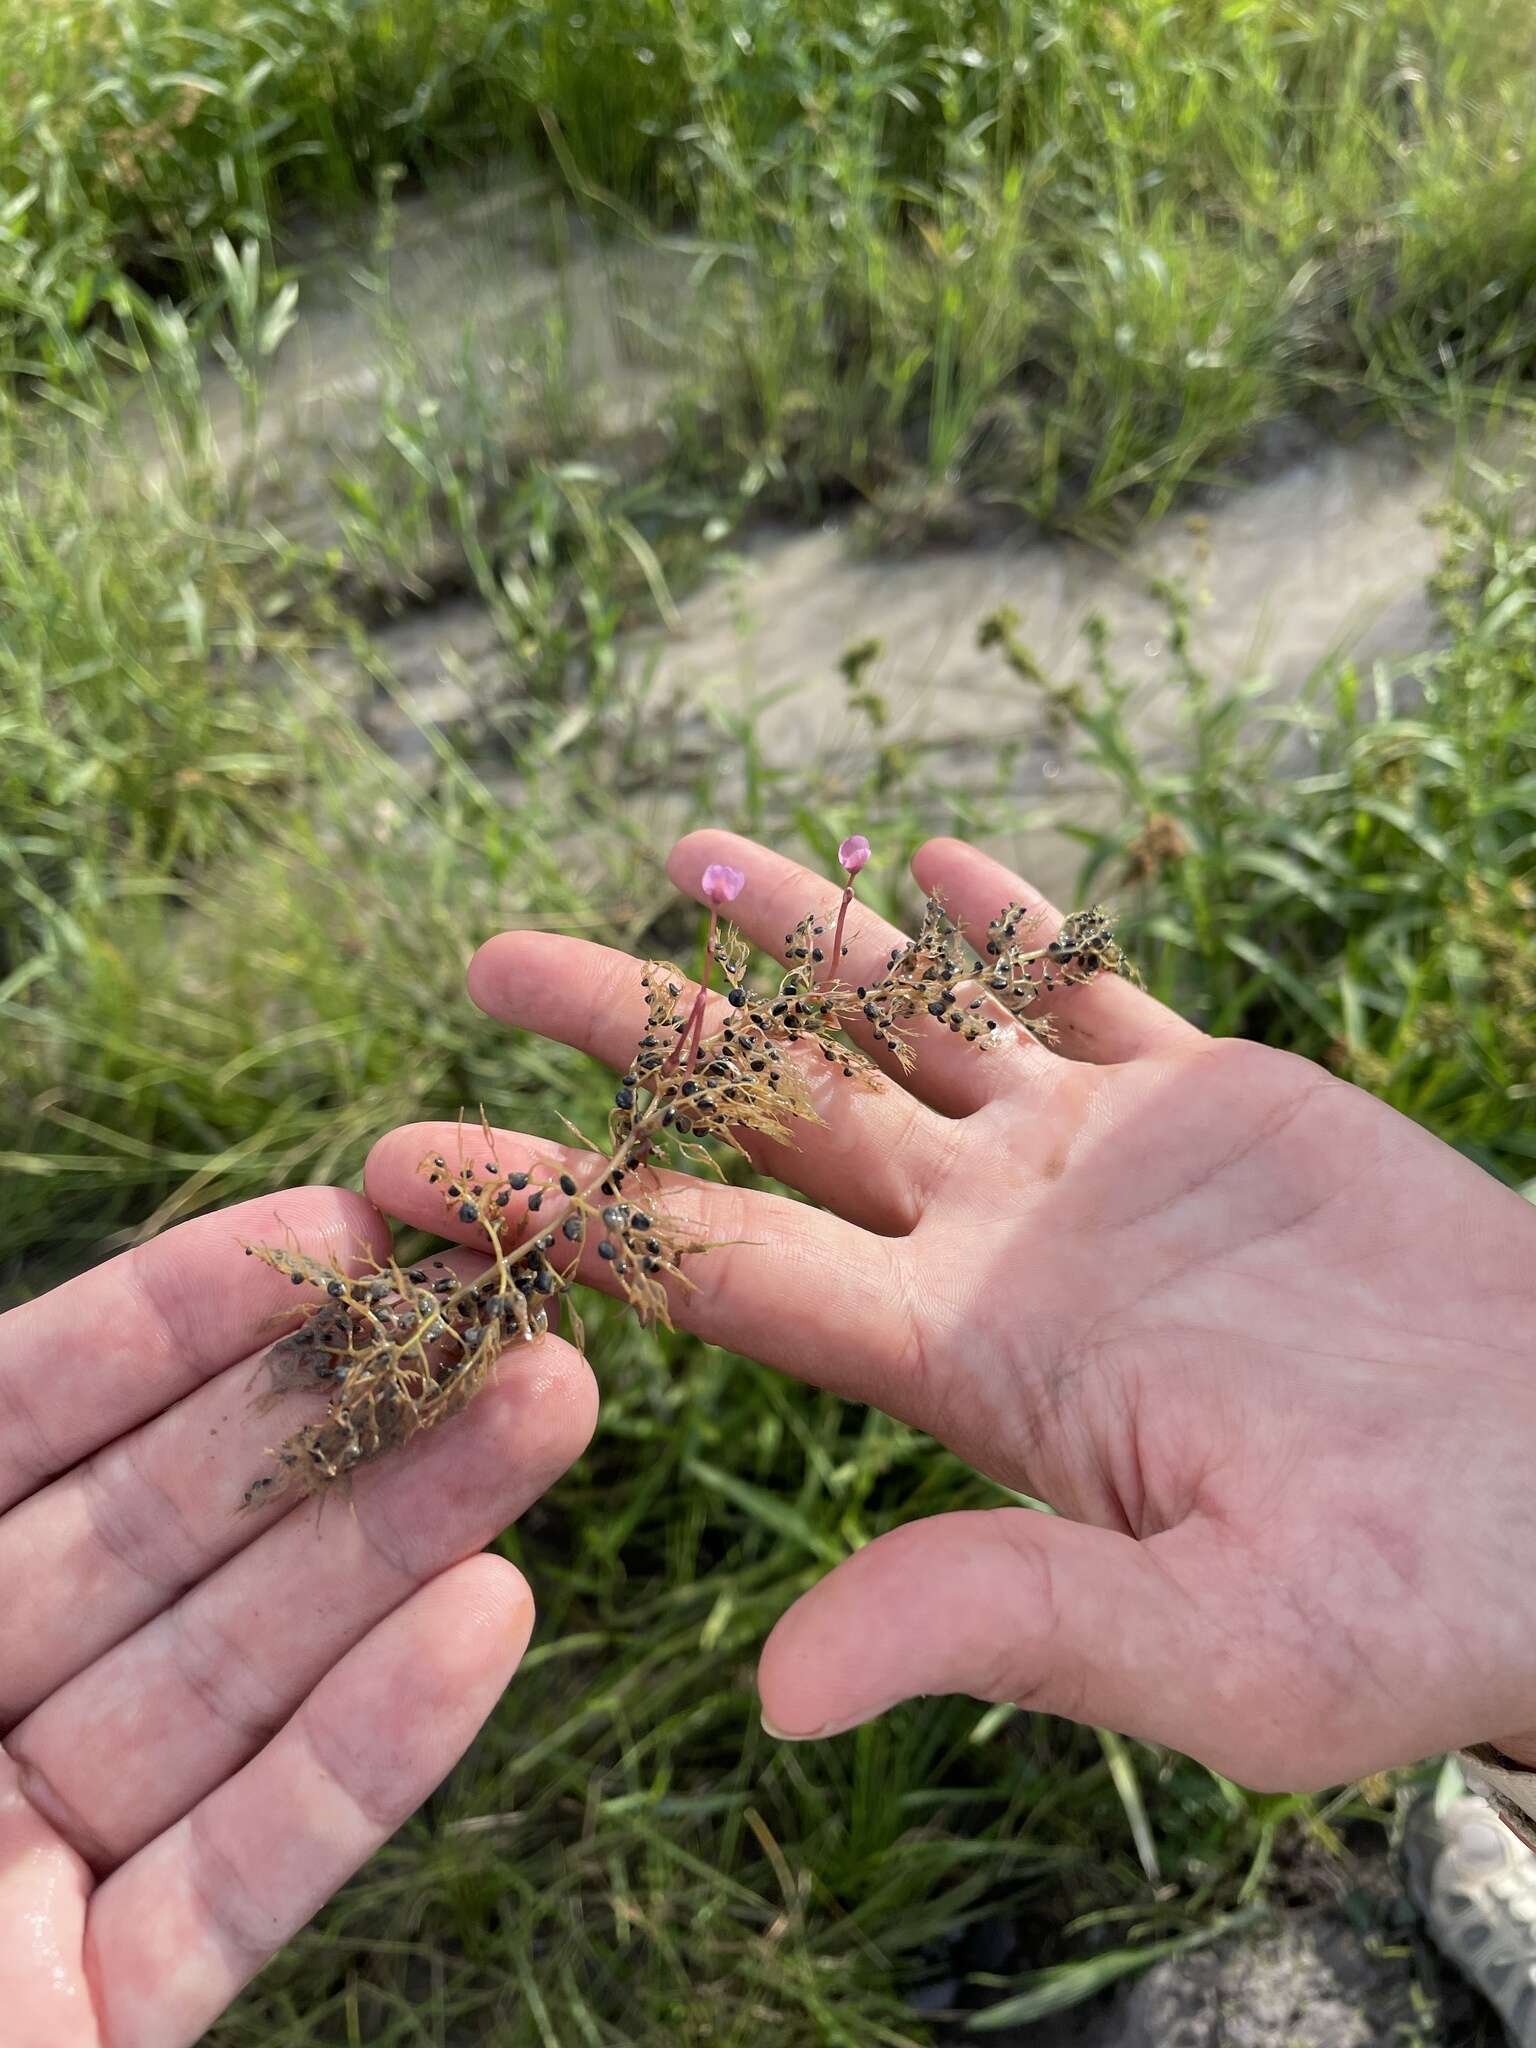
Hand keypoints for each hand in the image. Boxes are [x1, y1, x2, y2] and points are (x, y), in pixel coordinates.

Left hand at [0, 1189, 594, 2047]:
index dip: (160, 1325)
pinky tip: (487, 1626)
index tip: (322, 1231)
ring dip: (399, 1548)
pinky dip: (366, 1760)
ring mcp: (14, 1888)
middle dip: (331, 1417)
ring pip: (228, 1687)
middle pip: (156, 1543)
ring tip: (549, 1416)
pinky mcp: (93, 2028)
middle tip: (502, 1314)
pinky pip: (237, 1879)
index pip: (7, 1435)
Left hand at [369, 829, 1535, 1790]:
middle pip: (772, 1115)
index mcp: (964, 1363)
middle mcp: (997, 1247)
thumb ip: (994, 1623)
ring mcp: (1096, 1164)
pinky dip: (1004, 926)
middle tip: (492, 956)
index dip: (562, 1206)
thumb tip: (771, 1695)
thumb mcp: (1208, 1648)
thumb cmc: (1410, 1601)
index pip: (716, 1263)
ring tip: (681, 853)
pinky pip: (1081, 989)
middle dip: (634, 1036)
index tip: (411, 1158)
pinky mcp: (1208, 1103)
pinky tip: (924, 864)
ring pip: (909, 1025)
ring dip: (795, 941)